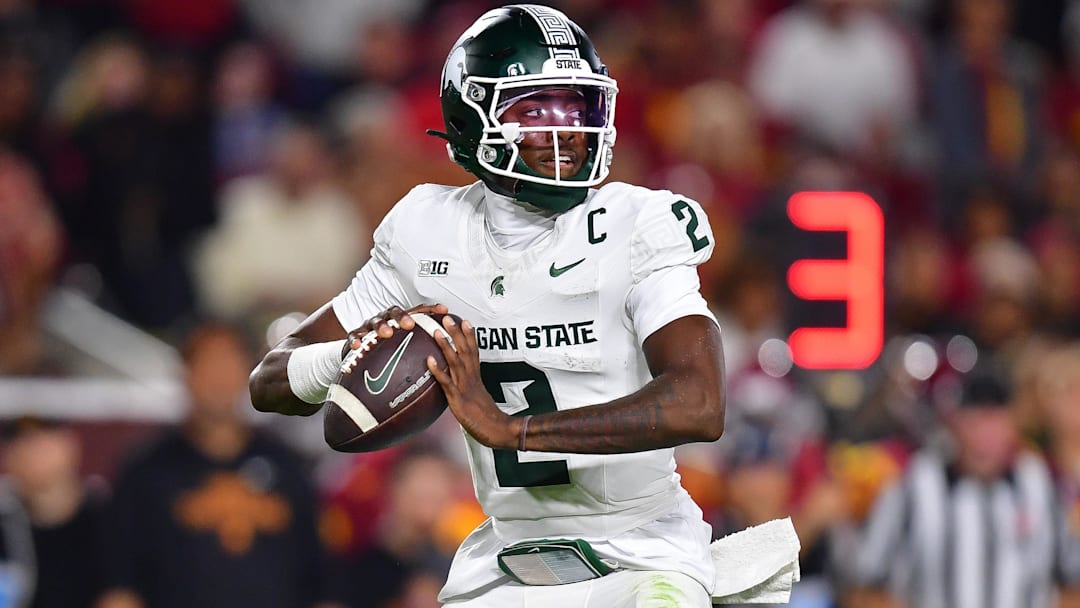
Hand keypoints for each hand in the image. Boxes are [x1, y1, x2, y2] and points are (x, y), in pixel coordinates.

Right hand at [341, 303, 448, 357]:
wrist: (359, 351)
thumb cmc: (385, 346)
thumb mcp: (405, 344)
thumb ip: (423, 343)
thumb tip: (448, 346)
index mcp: (399, 320)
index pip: (416, 311)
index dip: (430, 309)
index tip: (444, 310)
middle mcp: (385, 319)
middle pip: (394, 312)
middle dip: (402, 316)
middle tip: (409, 324)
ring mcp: (369, 327)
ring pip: (374, 322)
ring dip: (381, 326)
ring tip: (387, 333)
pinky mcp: (355, 337)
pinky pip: (354, 337)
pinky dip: (355, 340)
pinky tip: (358, 345)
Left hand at [426, 315, 515, 448]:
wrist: (499, 430)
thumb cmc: (488, 419)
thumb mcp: (478, 400)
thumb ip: (469, 389)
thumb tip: (459, 386)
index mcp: (477, 377)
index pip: (474, 351)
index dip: (468, 336)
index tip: (464, 320)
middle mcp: (471, 378)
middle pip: (465, 350)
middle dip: (457, 333)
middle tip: (448, 316)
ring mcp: (465, 387)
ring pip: (455, 362)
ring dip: (446, 345)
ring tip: (437, 331)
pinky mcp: (458, 399)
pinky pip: (446, 382)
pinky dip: (438, 370)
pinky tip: (429, 360)